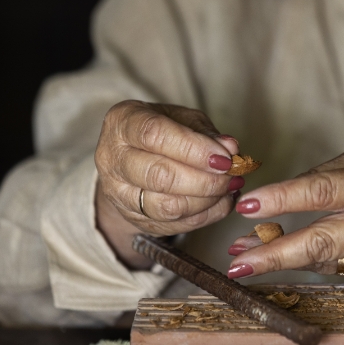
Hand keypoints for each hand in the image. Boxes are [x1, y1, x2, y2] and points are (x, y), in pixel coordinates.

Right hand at [94, 100, 240, 267]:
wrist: (132, 159)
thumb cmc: (161, 132)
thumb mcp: (181, 119)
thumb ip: (205, 132)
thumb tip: (230, 148)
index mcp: (122, 123)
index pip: (155, 135)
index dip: (194, 149)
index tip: (224, 158)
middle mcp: (112, 159)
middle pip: (159, 176)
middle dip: (204, 180)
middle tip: (231, 176)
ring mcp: (118, 194)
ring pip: (167, 207)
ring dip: (207, 201)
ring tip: (229, 188)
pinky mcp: (133, 219)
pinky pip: (174, 225)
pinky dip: (205, 216)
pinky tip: (221, 202)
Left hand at [227, 144, 343, 278]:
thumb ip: (324, 177)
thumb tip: (278, 198)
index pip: (321, 192)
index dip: (282, 200)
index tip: (248, 205)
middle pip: (319, 244)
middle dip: (273, 256)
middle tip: (237, 263)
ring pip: (322, 261)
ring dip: (282, 259)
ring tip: (246, 256)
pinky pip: (338, 267)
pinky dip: (310, 261)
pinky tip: (288, 253)